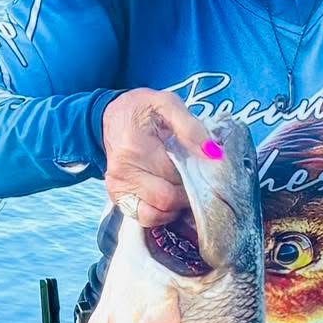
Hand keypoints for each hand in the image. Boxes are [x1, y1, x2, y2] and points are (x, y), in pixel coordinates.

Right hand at [101, 89, 209, 225]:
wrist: (111, 117)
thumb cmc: (142, 110)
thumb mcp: (167, 104)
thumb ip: (190, 126)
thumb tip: (212, 153)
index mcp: (135, 148)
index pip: (174, 178)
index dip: (194, 179)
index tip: (202, 171)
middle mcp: (123, 172)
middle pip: (166, 200)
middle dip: (186, 195)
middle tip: (195, 182)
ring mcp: (118, 188)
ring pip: (155, 215)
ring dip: (174, 208)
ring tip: (181, 190)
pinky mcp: (117, 198)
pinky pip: (144, 218)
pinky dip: (161, 214)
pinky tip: (168, 199)